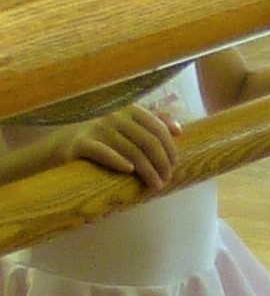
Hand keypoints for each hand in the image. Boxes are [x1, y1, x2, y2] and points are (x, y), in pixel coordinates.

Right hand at [67, 106, 181, 190]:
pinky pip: (103, 152)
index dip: (170, 149)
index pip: (158, 129)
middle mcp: (114, 115)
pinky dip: (118, 161)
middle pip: (148, 142)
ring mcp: (96, 128)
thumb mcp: (129, 126)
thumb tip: (179, 130)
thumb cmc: (104, 138)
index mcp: (129, 110)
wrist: (64, 143)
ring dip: (148, 171)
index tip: (175, 166)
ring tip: (156, 185)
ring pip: (132, 151)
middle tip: (166, 180)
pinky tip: (129, 171)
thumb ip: (153, 124)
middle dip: (162, 164)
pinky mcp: (81, 143)